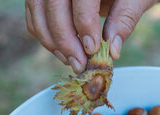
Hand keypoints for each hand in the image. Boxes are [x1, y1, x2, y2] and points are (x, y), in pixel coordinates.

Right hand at [25, 0, 159, 73]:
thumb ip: (125, 19)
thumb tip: (112, 50)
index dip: (84, 24)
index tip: (92, 50)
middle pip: (53, 4)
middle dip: (65, 38)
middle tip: (79, 64)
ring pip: (38, 10)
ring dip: (52, 41)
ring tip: (72, 61)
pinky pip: (34, 15)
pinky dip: (45, 36)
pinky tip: (64, 52)